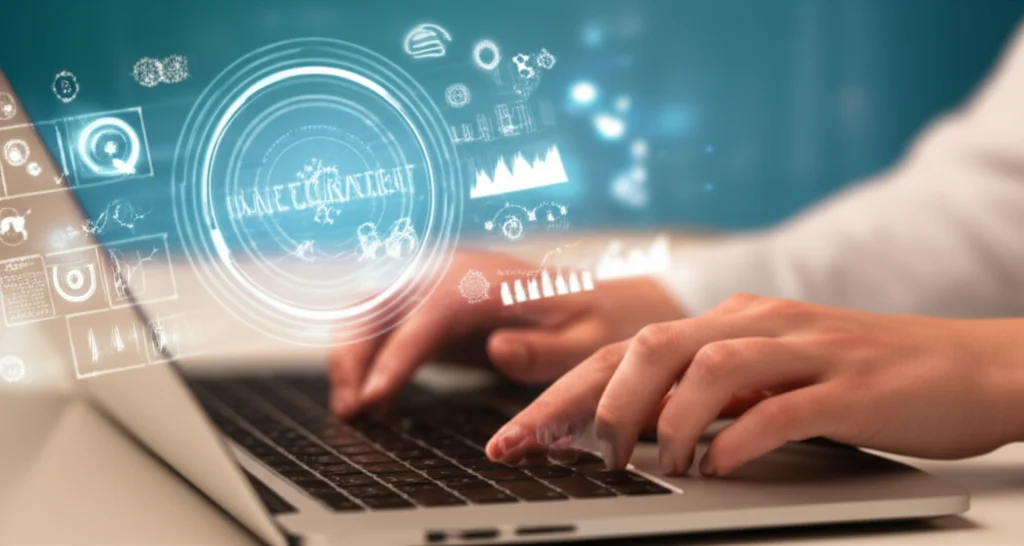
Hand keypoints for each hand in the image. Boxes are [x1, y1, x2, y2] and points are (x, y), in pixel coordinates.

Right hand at [327, 251, 684, 417]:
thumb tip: (498, 348)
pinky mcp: (427, 312)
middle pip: (379, 302)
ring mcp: (434, 289)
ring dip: (349, 356)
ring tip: (351, 410)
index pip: (426, 312)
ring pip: (367, 310)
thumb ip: (545, 350)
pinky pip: (379, 327)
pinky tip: (370, 401)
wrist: (598, 306)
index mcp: (487, 279)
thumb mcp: (586, 342)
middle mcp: (450, 274)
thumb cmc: (595, 325)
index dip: (395, 354)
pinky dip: (364, 359)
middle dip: (354, 355)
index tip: (376, 396)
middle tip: (351, 410)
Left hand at [486, 294, 1023, 475]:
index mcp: (731, 320)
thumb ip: (710, 393)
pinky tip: (718, 466)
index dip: (560, 393)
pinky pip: (779, 410)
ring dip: (662, 421)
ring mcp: (804, 350)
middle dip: (589, 404)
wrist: (971, 364)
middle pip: (648, 348)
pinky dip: (737, 440)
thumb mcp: (773, 376)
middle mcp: (758, 324)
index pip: (626, 350)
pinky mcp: (850, 386)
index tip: (512, 437)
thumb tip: (639, 431)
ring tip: (649, 465)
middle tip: (558, 453)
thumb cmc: (864, 377)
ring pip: (706, 367)